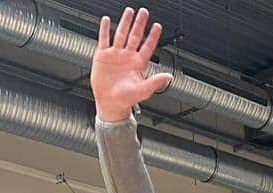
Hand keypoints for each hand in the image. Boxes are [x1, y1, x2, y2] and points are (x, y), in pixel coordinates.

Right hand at [91, 8, 172, 123]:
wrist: (110, 102)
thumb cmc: (127, 99)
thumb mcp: (144, 90)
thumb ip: (156, 82)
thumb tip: (169, 77)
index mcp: (139, 64)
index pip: (148, 46)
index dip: (153, 36)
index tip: (157, 26)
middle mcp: (128, 57)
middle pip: (135, 36)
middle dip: (140, 24)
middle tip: (144, 12)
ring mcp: (116, 55)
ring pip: (121, 34)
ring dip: (125, 22)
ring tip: (129, 11)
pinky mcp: (103, 56)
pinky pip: (104, 39)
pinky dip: (104, 29)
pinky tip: (106, 20)